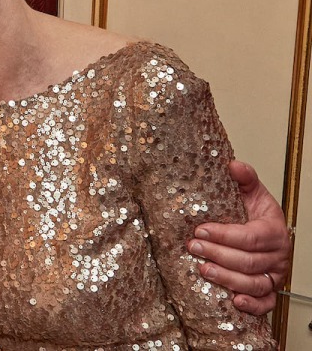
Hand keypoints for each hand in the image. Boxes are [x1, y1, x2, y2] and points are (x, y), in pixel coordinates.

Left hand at [188, 160, 291, 314]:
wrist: (266, 231)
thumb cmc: (256, 215)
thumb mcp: (252, 194)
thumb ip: (245, 179)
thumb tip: (233, 165)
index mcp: (273, 231)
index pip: (250, 237)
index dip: (224, 235)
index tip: (200, 229)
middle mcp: (277, 256)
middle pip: (248, 261)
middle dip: (218, 254)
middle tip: (192, 246)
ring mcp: (274, 275)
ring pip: (254, 283)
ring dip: (227, 278)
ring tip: (203, 270)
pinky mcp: (269, 291)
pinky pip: (265, 303)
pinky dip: (252, 305)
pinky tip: (234, 301)